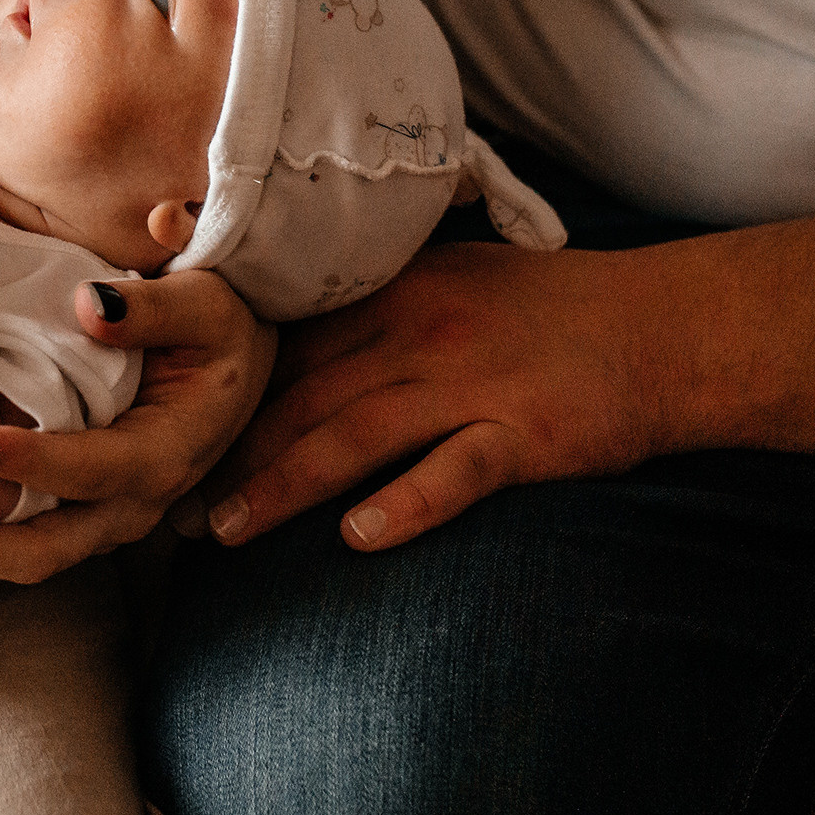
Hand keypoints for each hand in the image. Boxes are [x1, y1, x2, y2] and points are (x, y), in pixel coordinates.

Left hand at [0, 271, 273, 582]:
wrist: (237, 357)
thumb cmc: (217, 325)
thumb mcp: (205, 304)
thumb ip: (153, 308)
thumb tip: (90, 306)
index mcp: (167, 452)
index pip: (91, 468)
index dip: (30, 463)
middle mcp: (139, 500)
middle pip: (53, 545)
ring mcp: (112, 515)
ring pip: (38, 555)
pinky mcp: (88, 511)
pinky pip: (34, 538)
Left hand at [203, 241, 662, 551]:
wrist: (668, 328)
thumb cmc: (538, 309)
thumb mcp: (440, 276)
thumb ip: (354, 295)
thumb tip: (256, 309)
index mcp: (390, 289)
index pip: (280, 330)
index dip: (208, 370)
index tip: (146, 402)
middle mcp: (419, 330)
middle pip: (299, 393)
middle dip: (224, 450)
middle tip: (162, 501)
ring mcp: (472, 382)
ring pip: (355, 434)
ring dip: (281, 485)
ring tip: (223, 530)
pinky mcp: (526, 434)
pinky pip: (457, 473)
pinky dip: (407, 505)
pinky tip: (358, 538)